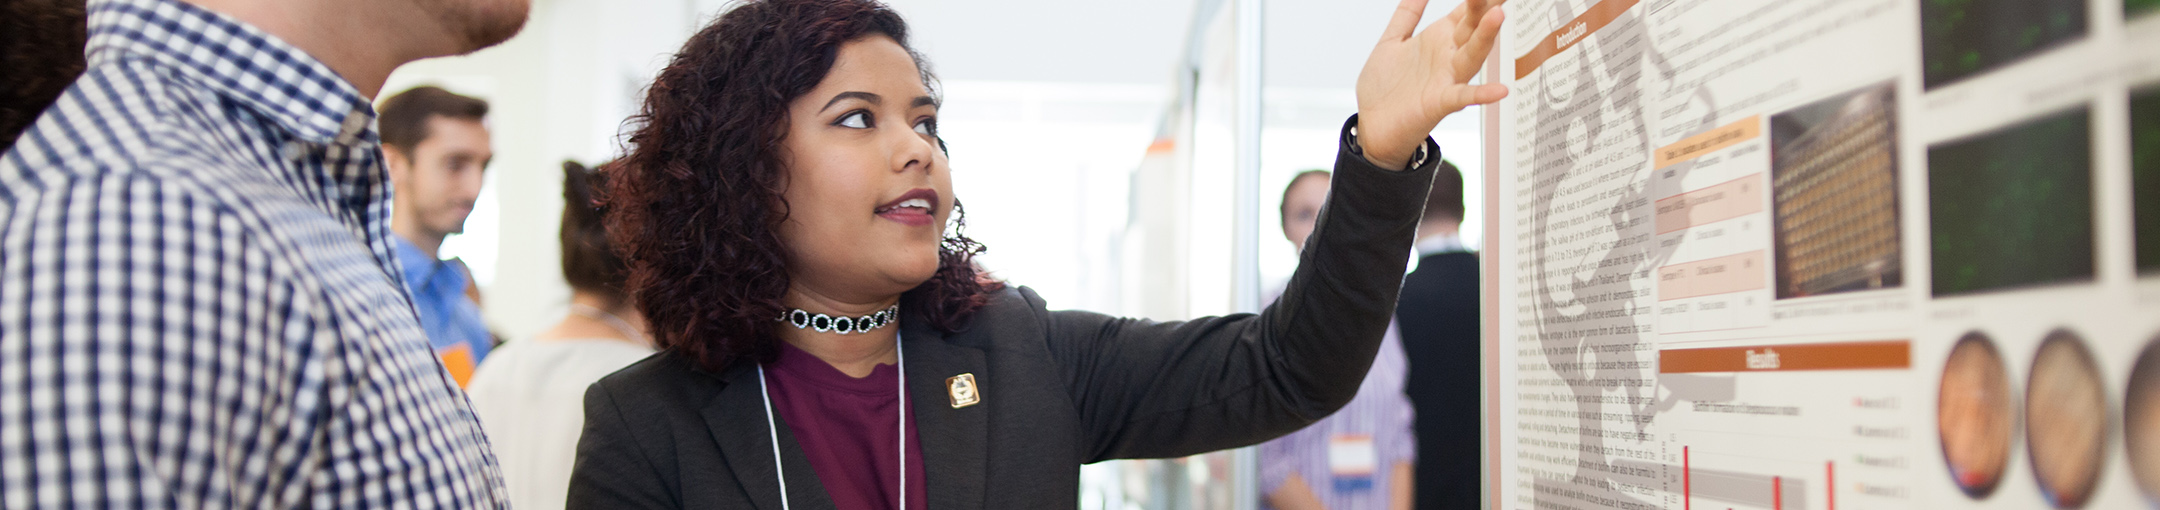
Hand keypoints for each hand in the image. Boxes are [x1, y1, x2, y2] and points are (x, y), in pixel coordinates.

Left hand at [1355, 0, 1508, 169]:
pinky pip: (1463, 97)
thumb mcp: (1392, 41)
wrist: (1373, 128)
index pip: (1465, 12)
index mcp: (1438, 40)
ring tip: (1498, 14)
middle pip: (1472, 27)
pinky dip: (1482, 94)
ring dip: (1485, 36)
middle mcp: (1447, 57)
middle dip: (1483, 7)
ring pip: (1472, 55)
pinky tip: (1499, 90)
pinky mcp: (1440, 102)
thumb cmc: (1384, 89)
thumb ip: (1407, 14)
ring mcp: (1446, 79)